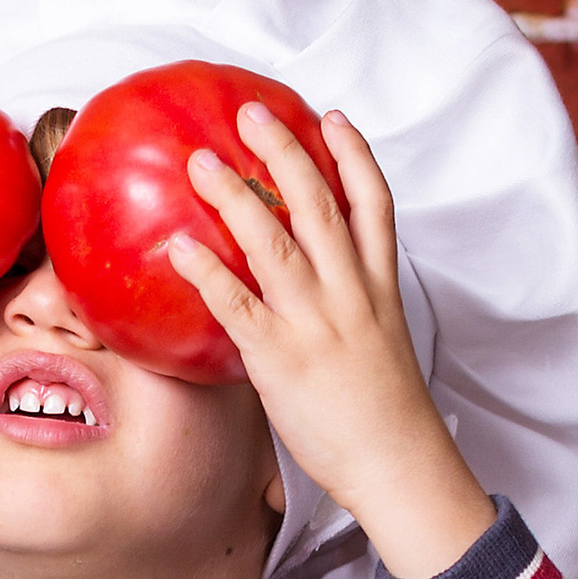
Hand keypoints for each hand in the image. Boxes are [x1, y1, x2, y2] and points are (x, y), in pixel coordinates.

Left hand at [167, 105, 495, 578]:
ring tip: (202, 163)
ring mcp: (315, 322)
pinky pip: (237, 304)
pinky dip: (206, 271)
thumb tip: (307, 305)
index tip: (334, 118)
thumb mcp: (381, 348)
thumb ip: (348, 314)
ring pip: (274, 240)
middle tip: (250, 115)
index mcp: (380, 288)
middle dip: (284, 152)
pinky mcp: (282, 357)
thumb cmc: (387, 416)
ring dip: (235, 195)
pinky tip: (178, 248)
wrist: (399, 463)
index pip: (374, 204)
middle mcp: (349, 292)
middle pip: (317, 203)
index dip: (355, 154)